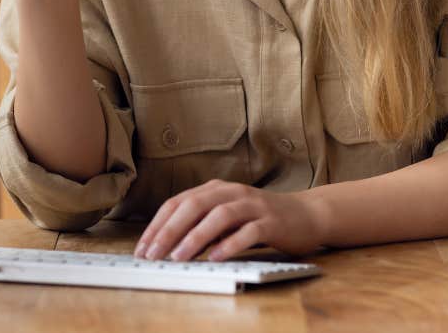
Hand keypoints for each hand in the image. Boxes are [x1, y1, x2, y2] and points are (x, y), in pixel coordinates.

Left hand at [133, 179, 327, 262]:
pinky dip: (230, 244)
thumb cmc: (260, 220)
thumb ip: (203, 226)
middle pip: (194, 205)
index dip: (158, 224)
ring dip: (196, 237)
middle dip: (170, 230)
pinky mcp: (271, 221)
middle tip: (153, 254)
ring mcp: (253, 205)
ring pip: (219, 216)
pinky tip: (215, 258)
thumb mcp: (227, 218)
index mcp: (216, 189)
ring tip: (178, 258)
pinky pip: (248, 232)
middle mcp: (232, 192)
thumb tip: (169, 247)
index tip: (142, 248)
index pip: (178, 202)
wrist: (305, 215)